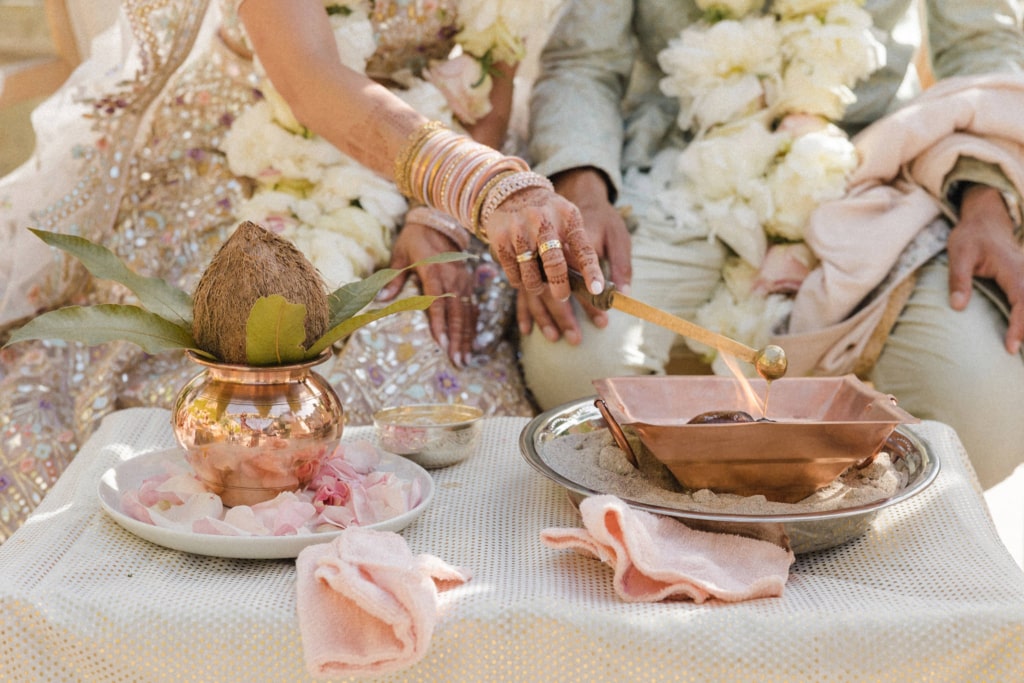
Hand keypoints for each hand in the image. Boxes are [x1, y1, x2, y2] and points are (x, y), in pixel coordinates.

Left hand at [379, 222, 476, 366]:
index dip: (440, 324)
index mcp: (433, 270)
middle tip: (456, 361)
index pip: (437, 302)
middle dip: (458, 339)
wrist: (439, 221)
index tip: (442, 344)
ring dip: (467, 337)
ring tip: (464, 359)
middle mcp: (452, 277)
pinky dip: (472, 327)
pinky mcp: (469, 283)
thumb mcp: (400, 254)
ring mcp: (463, 281)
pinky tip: (471, 344)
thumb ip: (393, 278)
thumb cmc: (415, 239)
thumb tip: (380, 300)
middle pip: (457, 313)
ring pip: (468, 313)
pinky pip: (473, 308)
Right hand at [483, 185, 604, 301]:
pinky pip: (513, 275)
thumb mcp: (567, 219)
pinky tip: (523, 274)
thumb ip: (577, 246)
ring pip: (531, 275)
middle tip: (562, 296)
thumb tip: (588, 284)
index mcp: (567, 217)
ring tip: (540, 285)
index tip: (596, 289)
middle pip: (554, 264)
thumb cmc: (548, 214)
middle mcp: (543, 221)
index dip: (591, 271)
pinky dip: (520, 281)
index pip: (583, 248)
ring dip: (537, 287)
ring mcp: (519, 230)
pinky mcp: (500, 239)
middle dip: (560, 287)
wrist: (511, 192)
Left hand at [948, 185, 1023, 353]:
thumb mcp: (958, 254)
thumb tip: (958, 307)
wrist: (985, 222)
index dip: (1020, 326)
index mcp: (1014, 270)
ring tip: (1019, 352)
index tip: (1011, 347)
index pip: (1022, 302)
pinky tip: (1020, 337)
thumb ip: (958, 279)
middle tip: (1017, 356)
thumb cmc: (970, 237)